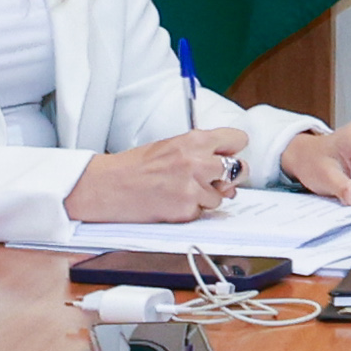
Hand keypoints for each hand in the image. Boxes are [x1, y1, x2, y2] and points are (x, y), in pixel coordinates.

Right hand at [71, 127, 241, 224]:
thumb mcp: (170, 147)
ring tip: (182, 191)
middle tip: (214, 179)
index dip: (234, 149)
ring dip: (208, 196)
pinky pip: (204, 211)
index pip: (238, 138)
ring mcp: (194, 186)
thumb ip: (200, 153)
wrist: (110, 187)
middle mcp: (198, 161)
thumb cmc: (135, 167)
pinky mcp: (187, 208)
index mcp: (194, 140)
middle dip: (230, 176)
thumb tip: (227, 168)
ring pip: (223, 195)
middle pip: (241, 168)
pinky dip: (193, 210)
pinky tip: (174, 202)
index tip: (229, 155)